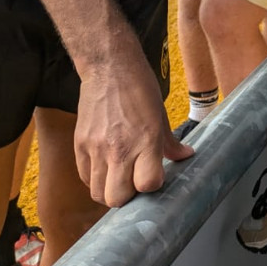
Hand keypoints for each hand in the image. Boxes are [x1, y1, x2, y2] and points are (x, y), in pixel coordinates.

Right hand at [74, 53, 193, 206]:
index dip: (152, 187)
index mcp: (145, 141)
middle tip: (133, 184)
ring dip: (109, 191)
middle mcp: (119, 148)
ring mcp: (96, 148)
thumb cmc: (139, 88)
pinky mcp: (80, 144)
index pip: (147, 185)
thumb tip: (186, 156)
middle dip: (128, 197)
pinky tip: (105, 167)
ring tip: (118, 178)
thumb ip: (171, 142)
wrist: (109, 66)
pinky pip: (85, 176)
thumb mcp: (161, 114)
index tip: (153, 178)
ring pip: (97, 193)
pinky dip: (95, 178)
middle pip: (117, 198)